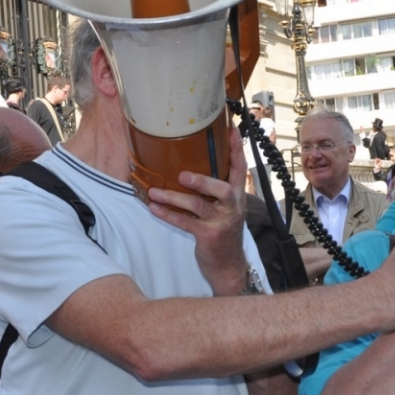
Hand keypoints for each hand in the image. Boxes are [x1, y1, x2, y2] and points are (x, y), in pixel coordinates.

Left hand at [147, 125, 248, 294]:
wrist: (228, 265)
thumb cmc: (223, 231)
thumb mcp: (225, 208)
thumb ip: (215, 189)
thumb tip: (190, 164)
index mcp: (237, 195)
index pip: (240, 168)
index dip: (236, 149)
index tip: (231, 128)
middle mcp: (232, 207)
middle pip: (224, 189)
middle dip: (204, 181)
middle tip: (183, 175)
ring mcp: (221, 222)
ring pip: (198, 206)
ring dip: (174, 198)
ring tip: (154, 191)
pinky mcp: (209, 236)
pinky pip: (185, 223)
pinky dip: (168, 215)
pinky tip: (154, 208)